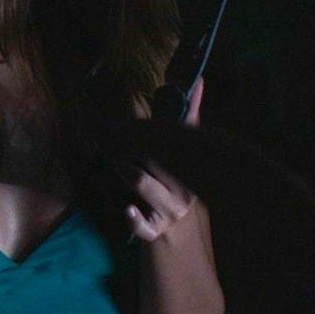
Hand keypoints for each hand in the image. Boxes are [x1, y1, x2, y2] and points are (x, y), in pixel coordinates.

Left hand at [127, 77, 201, 241]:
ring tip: (117, 161)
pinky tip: (127, 209)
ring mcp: (170, 212)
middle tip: (114, 138)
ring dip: (124, 168)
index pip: (172, 139)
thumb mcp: (184, 151)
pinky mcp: (155, 231)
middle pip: (150, 156)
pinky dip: (133, 218)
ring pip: (141, 181)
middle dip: (128, 145)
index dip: (148, 128)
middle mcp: (184, 190)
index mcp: (191, 166)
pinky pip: (142, 226)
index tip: (130, 122)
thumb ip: (189, 116)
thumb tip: (200, 80)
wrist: (177, 233)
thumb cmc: (175, 182)